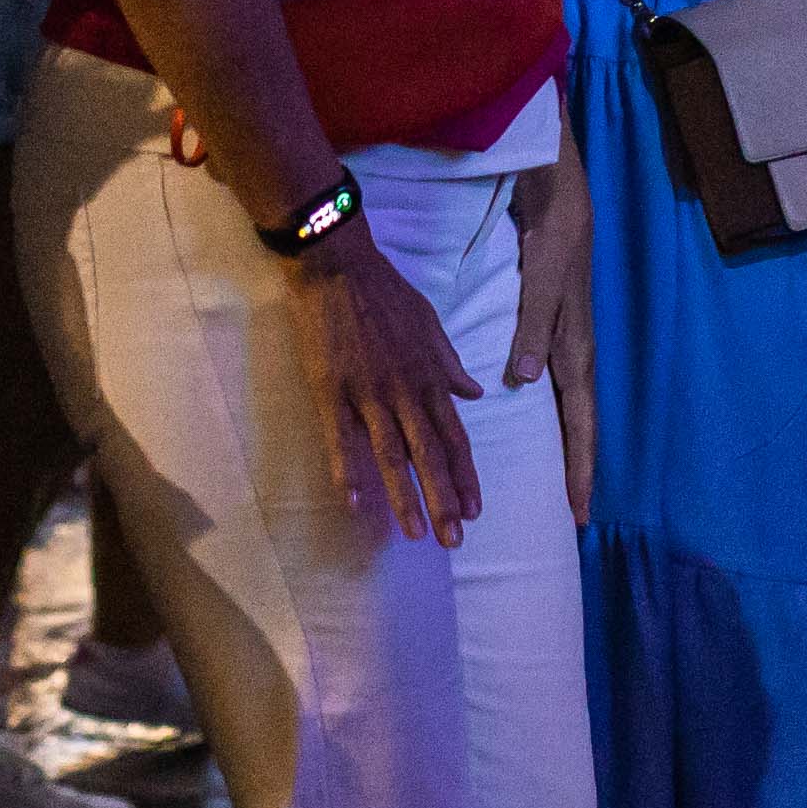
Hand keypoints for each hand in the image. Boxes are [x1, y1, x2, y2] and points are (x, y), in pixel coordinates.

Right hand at [292, 229, 487, 547]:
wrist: (336, 265)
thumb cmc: (384, 292)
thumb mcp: (430, 322)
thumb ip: (450, 363)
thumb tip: (473, 392)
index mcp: (429, 376)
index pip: (455, 436)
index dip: (466, 476)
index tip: (475, 510)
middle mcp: (405, 391)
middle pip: (430, 455)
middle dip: (444, 501)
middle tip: (453, 542)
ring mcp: (367, 393)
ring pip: (392, 454)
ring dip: (405, 497)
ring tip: (416, 534)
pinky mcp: (331, 390)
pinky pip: (340, 438)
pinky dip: (348, 471)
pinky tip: (355, 503)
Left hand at [503, 158, 599, 524]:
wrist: (563, 203)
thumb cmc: (553, 242)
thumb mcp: (541, 284)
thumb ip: (533, 330)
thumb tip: (527, 380)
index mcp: (576, 352)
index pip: (581, 426)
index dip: (579, 470)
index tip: (578, 513)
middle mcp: (577, 357)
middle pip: (582, 428)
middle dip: (579, 472)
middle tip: (574, 517)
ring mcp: (569, 346)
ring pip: (573, 412)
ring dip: (570, 450)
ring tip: (563, 486)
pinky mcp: (558, 334)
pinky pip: (562, 391)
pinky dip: (558, 419)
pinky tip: (543, 428)